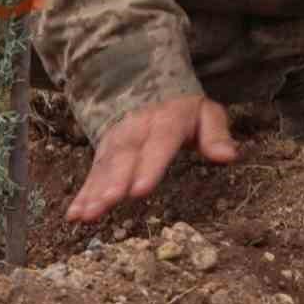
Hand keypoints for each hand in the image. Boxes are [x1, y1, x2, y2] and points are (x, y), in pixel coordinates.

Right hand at [66, 95, 236, 223]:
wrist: (150, 88)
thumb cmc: (185, 112)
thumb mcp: (207, 114)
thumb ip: (216, 134)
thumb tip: (229, 156)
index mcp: (167, 120)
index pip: (159, 142)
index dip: (149, 165)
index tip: (140, 190)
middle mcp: (137, 129)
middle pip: (125, 155)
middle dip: (114, 181)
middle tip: (107, 203)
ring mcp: (118, 141)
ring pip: (105, 165)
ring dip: (94, 190)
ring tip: (87, 215)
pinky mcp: (105, 153)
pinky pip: (93, 173)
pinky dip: (82, 193)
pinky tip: (74, 214)